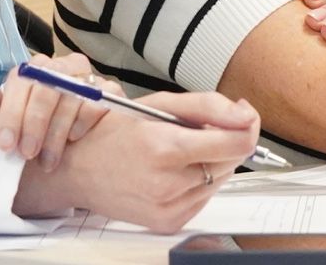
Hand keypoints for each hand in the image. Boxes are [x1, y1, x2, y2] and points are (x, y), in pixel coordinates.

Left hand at [0, 52, 111, 170]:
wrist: (72, 160)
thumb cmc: (34, 140)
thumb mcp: (9, 128)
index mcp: (33, 72)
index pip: (21, 79)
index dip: (11, 112)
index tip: (5, 144)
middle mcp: (60, 68)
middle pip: (48, 83)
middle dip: (34, 122)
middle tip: (27, 154)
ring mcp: (87, 77)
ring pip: (72, 91)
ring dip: (57, 130)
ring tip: (48, 160)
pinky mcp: (110, 91)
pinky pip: (98, 99)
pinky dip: (84, 120)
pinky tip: (74, 139)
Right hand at [14, 91, 261, 232]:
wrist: (77, 170)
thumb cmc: (113, 133)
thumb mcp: (158, 104)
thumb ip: (208, 105)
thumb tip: (245, 115)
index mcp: (165, 147)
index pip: (236, 142)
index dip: (247, 125)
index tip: (244, 116)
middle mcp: (168, 182)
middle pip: (231, 160)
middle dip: (225, 140)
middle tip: (196, 129)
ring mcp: (169, 207)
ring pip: (220, 179)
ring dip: (211, 161)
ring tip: (178, 151)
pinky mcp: (169, 222)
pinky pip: (204, 197)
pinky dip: (197, 181)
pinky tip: (173, 171)